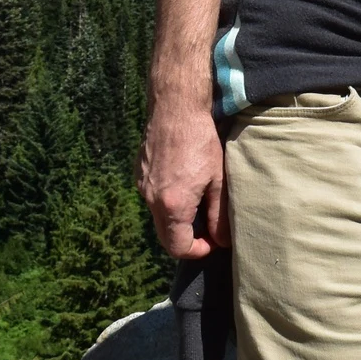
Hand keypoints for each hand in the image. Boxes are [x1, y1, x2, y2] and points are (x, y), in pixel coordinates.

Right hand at [138, 102, 229, 258]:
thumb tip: (222, 240)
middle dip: (187, 238)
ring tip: (198, 199)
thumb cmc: (200, 141)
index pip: (179, 248)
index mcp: (172, 206)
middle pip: (165, 237)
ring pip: (158, 216)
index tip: (213, 241)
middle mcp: (151, 200)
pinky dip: (167, 199)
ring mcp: (141, 186)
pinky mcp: (139, 174)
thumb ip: (219, 215)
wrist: (175, 108)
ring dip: (177, 217)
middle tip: (207, 228)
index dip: (198, 250)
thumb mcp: (218, 180)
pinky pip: (152, 197)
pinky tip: (183, 180)